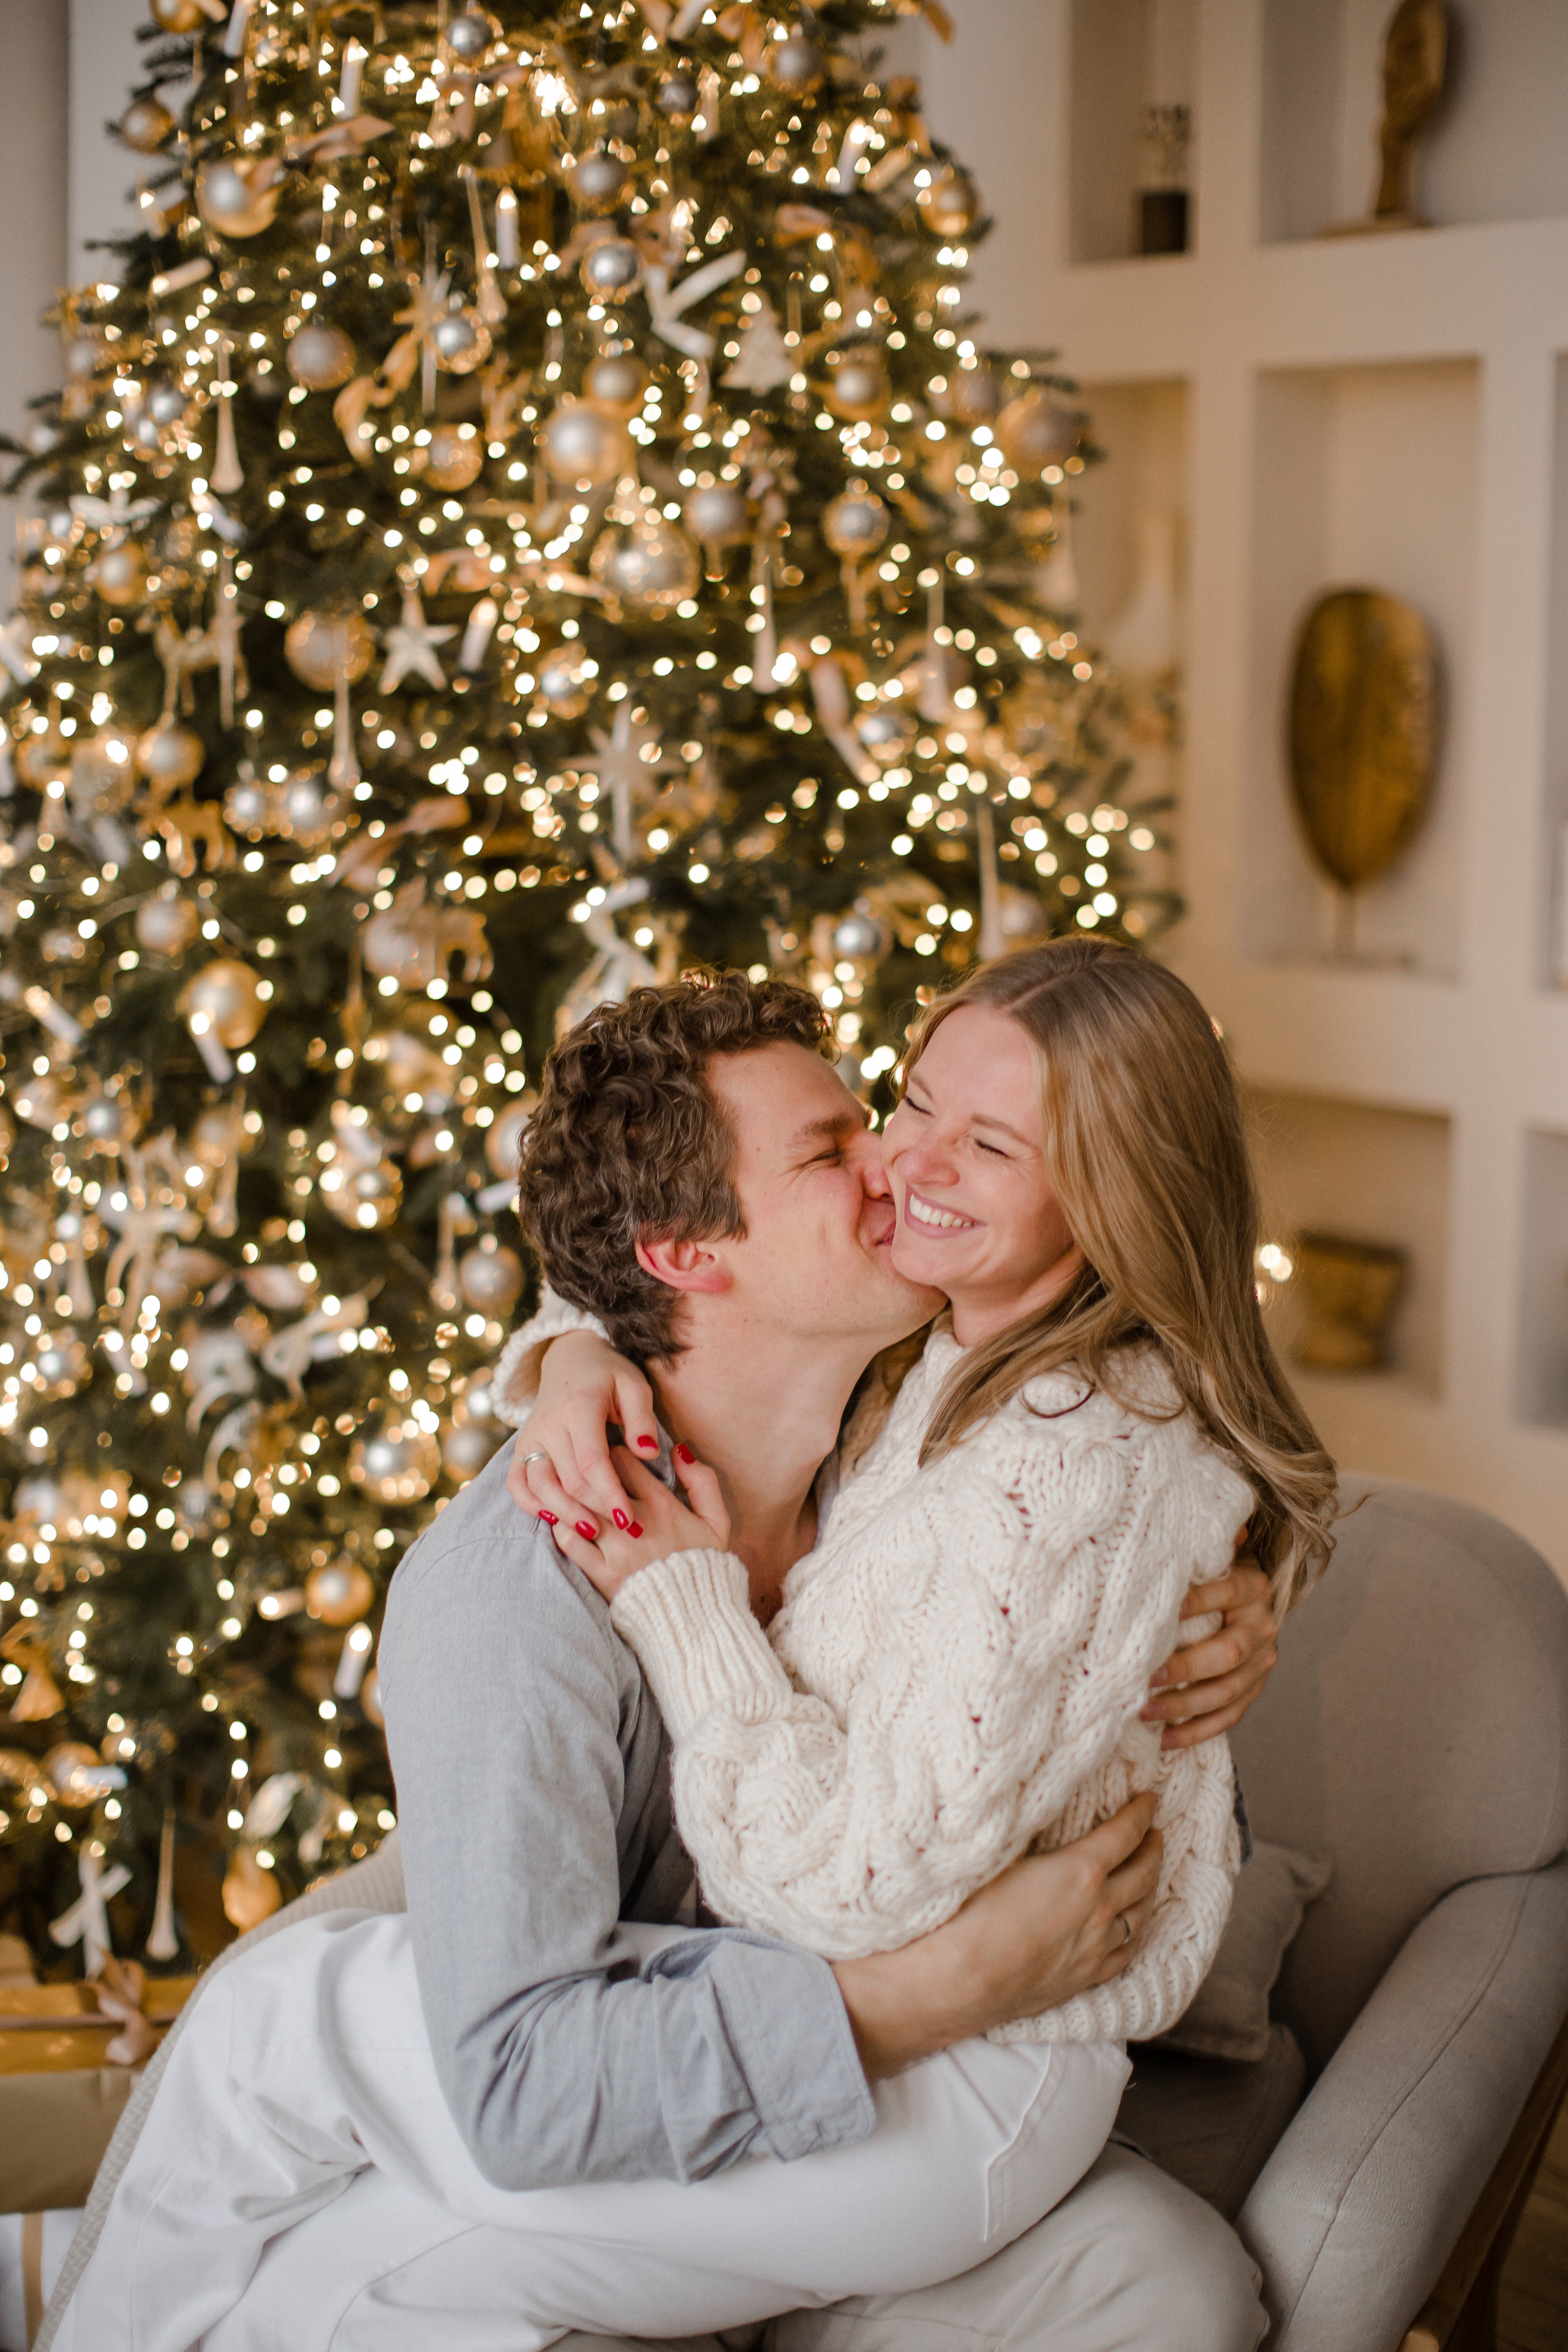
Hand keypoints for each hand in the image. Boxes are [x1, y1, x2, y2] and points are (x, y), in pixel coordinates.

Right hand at [505, 1331, 658, 1527]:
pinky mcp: (521, 1446)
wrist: (571, 1358)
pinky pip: (516, 1482)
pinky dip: (531, 1504)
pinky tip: (554, 1518)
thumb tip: (648, 1453)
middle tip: (623, 1533)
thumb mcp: (635, 1386)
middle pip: (568, 1480)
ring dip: (565, 1513)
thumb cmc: (610, 1375)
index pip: (592, 1462)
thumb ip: (642, 1419)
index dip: (610, 1495)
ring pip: (540, 1486)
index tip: (630, 1520)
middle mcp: (549, 1424)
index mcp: (579, 1408)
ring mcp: (530, 1436)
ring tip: (592, 1532)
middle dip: (595, 1510)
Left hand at [528, 1443, 729, 1602]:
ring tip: (568, 1493)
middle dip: (584, 1469)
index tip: (609, 1455)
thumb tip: (680, 1449)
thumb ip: (702, 1481)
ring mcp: (616, 1548)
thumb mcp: (717, 1521)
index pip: (623, 1459)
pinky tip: (565, 1523)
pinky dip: (562, 1528)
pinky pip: (569, 1541)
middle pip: (595, 1479)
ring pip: (577, 1506)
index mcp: (662, 1504)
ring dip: (569, 1496)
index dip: (612, 1451)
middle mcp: (636, 1522)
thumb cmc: (704, 1565)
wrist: (694, 1619)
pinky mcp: (600, 1573)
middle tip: (581, 1469)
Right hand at [833, 1795, 1162, 2077]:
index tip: (1150, 1799)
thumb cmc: (972, 1911)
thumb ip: (1038, 1840)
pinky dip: (1136, 1931)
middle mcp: (1100, 1908)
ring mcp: (1097, 1947)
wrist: (962, 1978)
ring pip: (1141, 1913)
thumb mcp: (1005, 1856)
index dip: (1141, 1813)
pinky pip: (1126, 1951)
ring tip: (1148, 1874)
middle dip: (1152, 1848)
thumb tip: (1045, 1815)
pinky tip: (1133, 1926)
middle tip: (1155, 1832)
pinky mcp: (1086, 1977)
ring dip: (1149, 1888)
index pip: (1125, 1833)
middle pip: (1143, 1872)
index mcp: (1082, 1870)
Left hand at [1142, 1540, 1278, 1750]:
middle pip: (1227, 1653)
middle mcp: (1263, 1624)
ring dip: (1184, 1706)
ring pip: (1226, 1692)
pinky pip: (1230, 1717)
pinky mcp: (1256, 1688)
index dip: (1191, 1603)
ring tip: (1144, 1713)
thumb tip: (1189, 1512)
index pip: (1223, 1592)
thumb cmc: (1212, 1569)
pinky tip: (1165, 1739)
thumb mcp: (1211, 1550)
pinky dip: (1197, 1731)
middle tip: (1144, 1678)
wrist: (1249, 1595)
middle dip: (1184, 1669)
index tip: (1154, 1614)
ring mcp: (1263, 1662)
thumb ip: (1201, 1540)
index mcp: (1251, 1585)